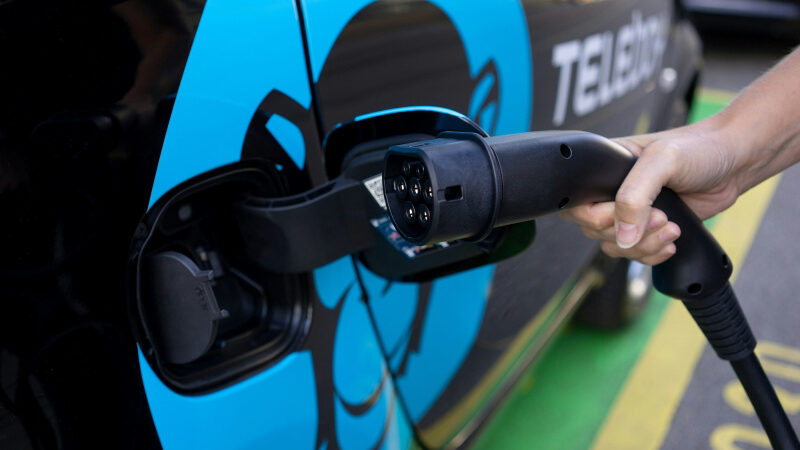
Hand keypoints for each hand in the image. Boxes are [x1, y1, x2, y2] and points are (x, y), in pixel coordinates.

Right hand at [559, 119, 743, 264]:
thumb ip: (635, 197)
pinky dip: (652, 254)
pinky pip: (635, 254)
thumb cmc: (699, 149)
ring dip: (644, 246)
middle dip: (629, 232)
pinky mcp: (649, 229)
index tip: (624, 212)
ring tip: (672, 227)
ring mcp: (630, 212)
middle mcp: (612, 192)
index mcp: (604, 168)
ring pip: (615, 246)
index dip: (595, 216)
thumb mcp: (662, 161)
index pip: (577, 203)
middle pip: (594, 230)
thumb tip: (622, 236)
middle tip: (661, 216)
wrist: (735, 162)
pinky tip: (671, 240)